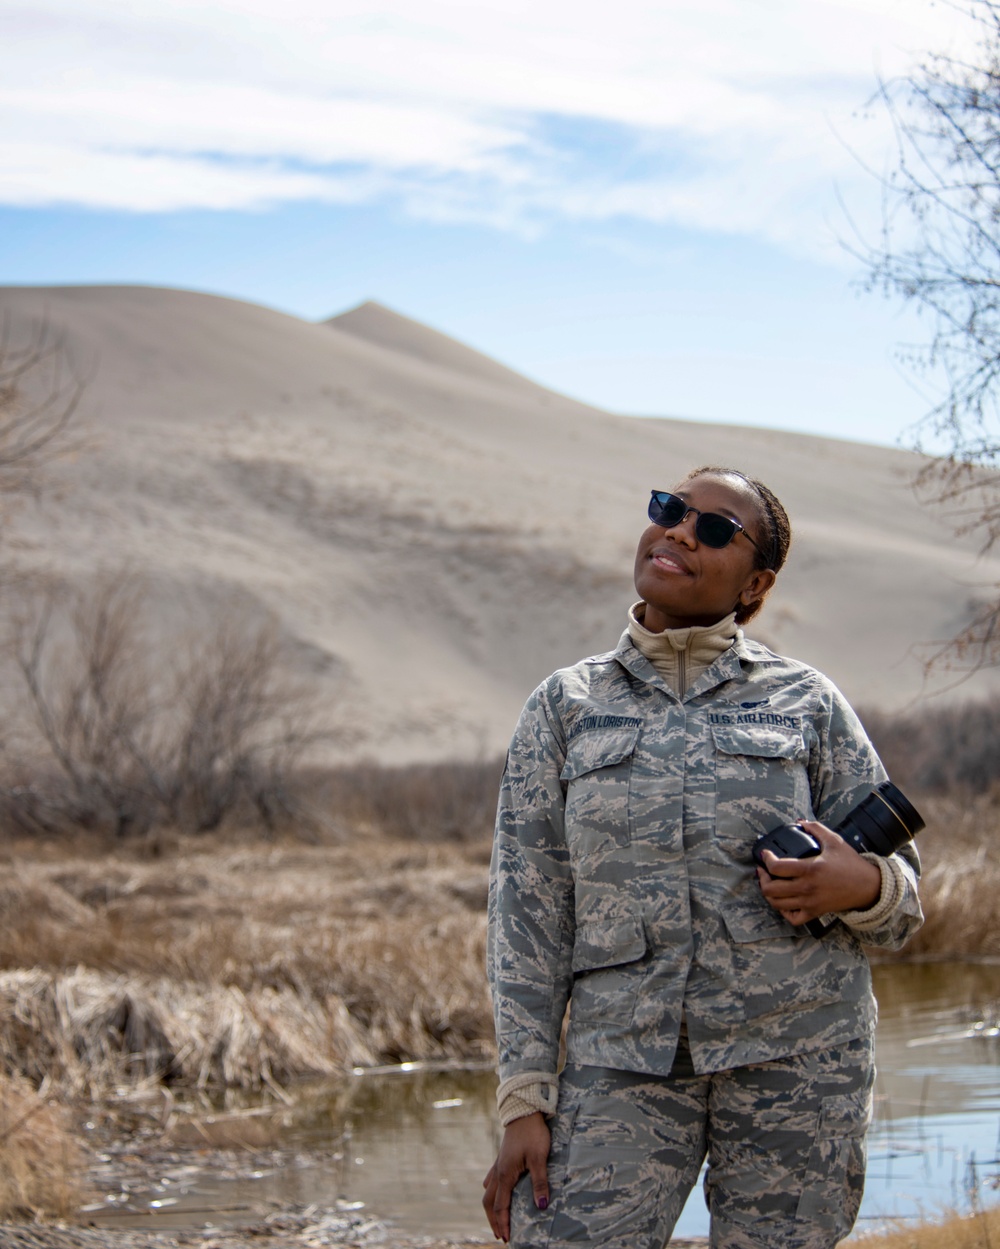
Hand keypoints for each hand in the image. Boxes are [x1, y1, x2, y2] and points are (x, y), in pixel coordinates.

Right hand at [482, 1112, 550, 1241]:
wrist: (524, 1110)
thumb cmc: (533, 1133)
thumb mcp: (539, 1158)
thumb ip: (540, 1182)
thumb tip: (541, 1207)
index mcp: (505, 1174)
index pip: (501, 1206)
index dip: (503, 1224)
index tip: (507, 1239)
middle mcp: (498, 1171)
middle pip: (489, 1202)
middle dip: (494, 1221)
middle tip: (500, 1236)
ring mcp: (498, 1164)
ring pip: (488, 1192)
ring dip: (491, 1208)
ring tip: (497, 1220)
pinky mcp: (501, 1157)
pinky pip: (491, 1180)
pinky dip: (492, 1192)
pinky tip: (495, 1192)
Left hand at [757, 821, 880, 924]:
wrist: (869, 887)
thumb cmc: (851, 864)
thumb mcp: (834, 841)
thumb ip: (815, 829)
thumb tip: (799, 821)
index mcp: (810, 869)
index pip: (777, 868)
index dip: (766, 859)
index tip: (765, 854)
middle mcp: (807, 888)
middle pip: (771, 889)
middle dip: (762, 878)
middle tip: (763, 870)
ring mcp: (810, 903)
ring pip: (777, 904)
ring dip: (768, 893)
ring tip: (769, 883)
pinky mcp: (815, 913)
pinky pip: (792, 918)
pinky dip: (783, 911)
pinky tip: (784, 901)